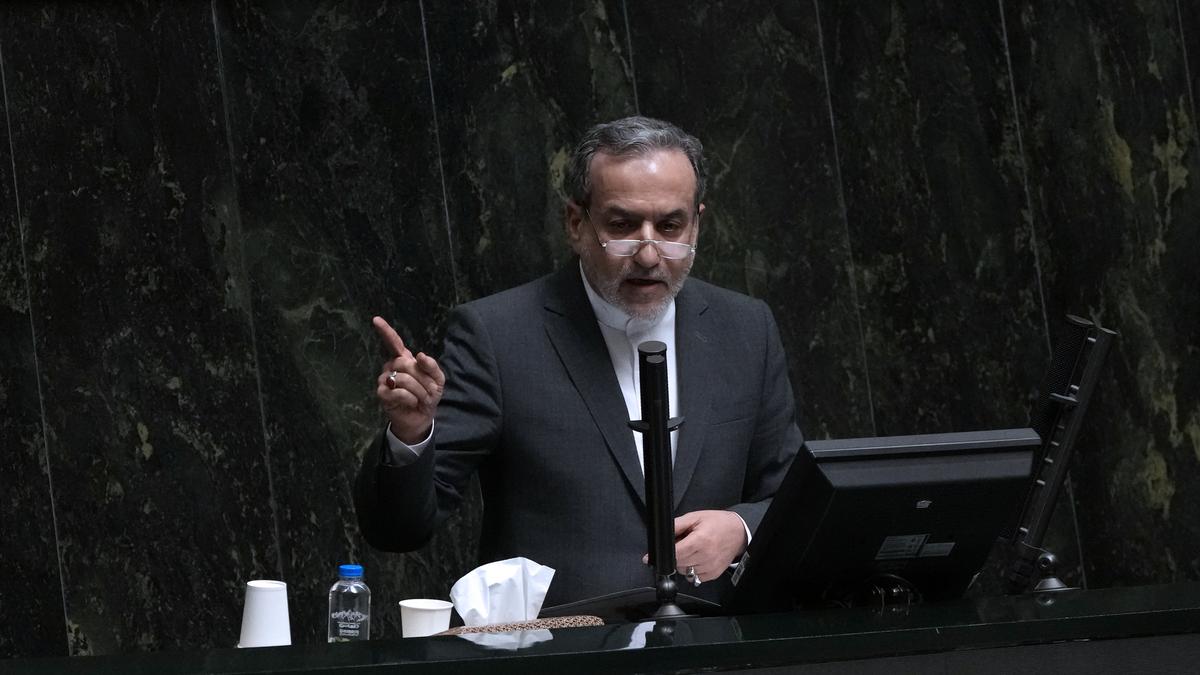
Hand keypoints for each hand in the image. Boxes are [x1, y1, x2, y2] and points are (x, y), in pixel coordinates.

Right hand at [372, 316, 444, 444]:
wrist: (422, 417)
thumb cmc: (428, 395)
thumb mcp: (437, 380)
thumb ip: (431, 366)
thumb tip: (419, 355)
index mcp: (405, 359)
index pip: (394, 342)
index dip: (386, 331)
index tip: (376, 319)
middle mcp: (392, 367)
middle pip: (405, 364)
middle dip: (423, 379)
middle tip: (429, 391)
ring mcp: (385, 380)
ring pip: (404, 379)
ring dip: (419, 391)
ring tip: (421, 398)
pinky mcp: (382, 394)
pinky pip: (399, 392)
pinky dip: (411, 399)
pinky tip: (412, 403)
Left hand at [671, 510, 747, 585]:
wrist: (738, 532)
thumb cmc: (718, 523)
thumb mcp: (695, 517)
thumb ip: (677, 525)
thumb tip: (663, 533)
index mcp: (700, 541)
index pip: (675, 554)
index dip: (668, 550)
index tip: (669, 547)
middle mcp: (706, 556)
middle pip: (678, 563)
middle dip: (677, 554)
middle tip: (685, 543)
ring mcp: (710, 567)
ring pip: (684, 571)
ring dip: (685, 562)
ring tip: (693, 549)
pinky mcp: (713, 574)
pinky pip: (694, 576)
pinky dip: (693, 568)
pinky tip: (699, 557)